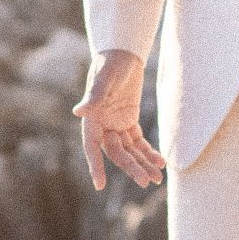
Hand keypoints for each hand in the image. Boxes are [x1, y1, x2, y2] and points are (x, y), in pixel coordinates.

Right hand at [72, 49, 163, 189]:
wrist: (124, 53)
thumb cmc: (111, 64)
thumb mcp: (104, 79)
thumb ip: (94, 97)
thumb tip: (78, 112)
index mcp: (92, 118)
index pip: (92, 146)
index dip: (95, 166)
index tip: (99, 185)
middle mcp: (103, 125)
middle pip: (117, 153)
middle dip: (131, 167)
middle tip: (145, 181)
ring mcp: (117, 124)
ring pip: (130, 151)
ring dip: (142, 164)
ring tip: (157, 178)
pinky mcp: (129, 120)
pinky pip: (139, 141)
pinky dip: (149, 152)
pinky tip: (160, 161)